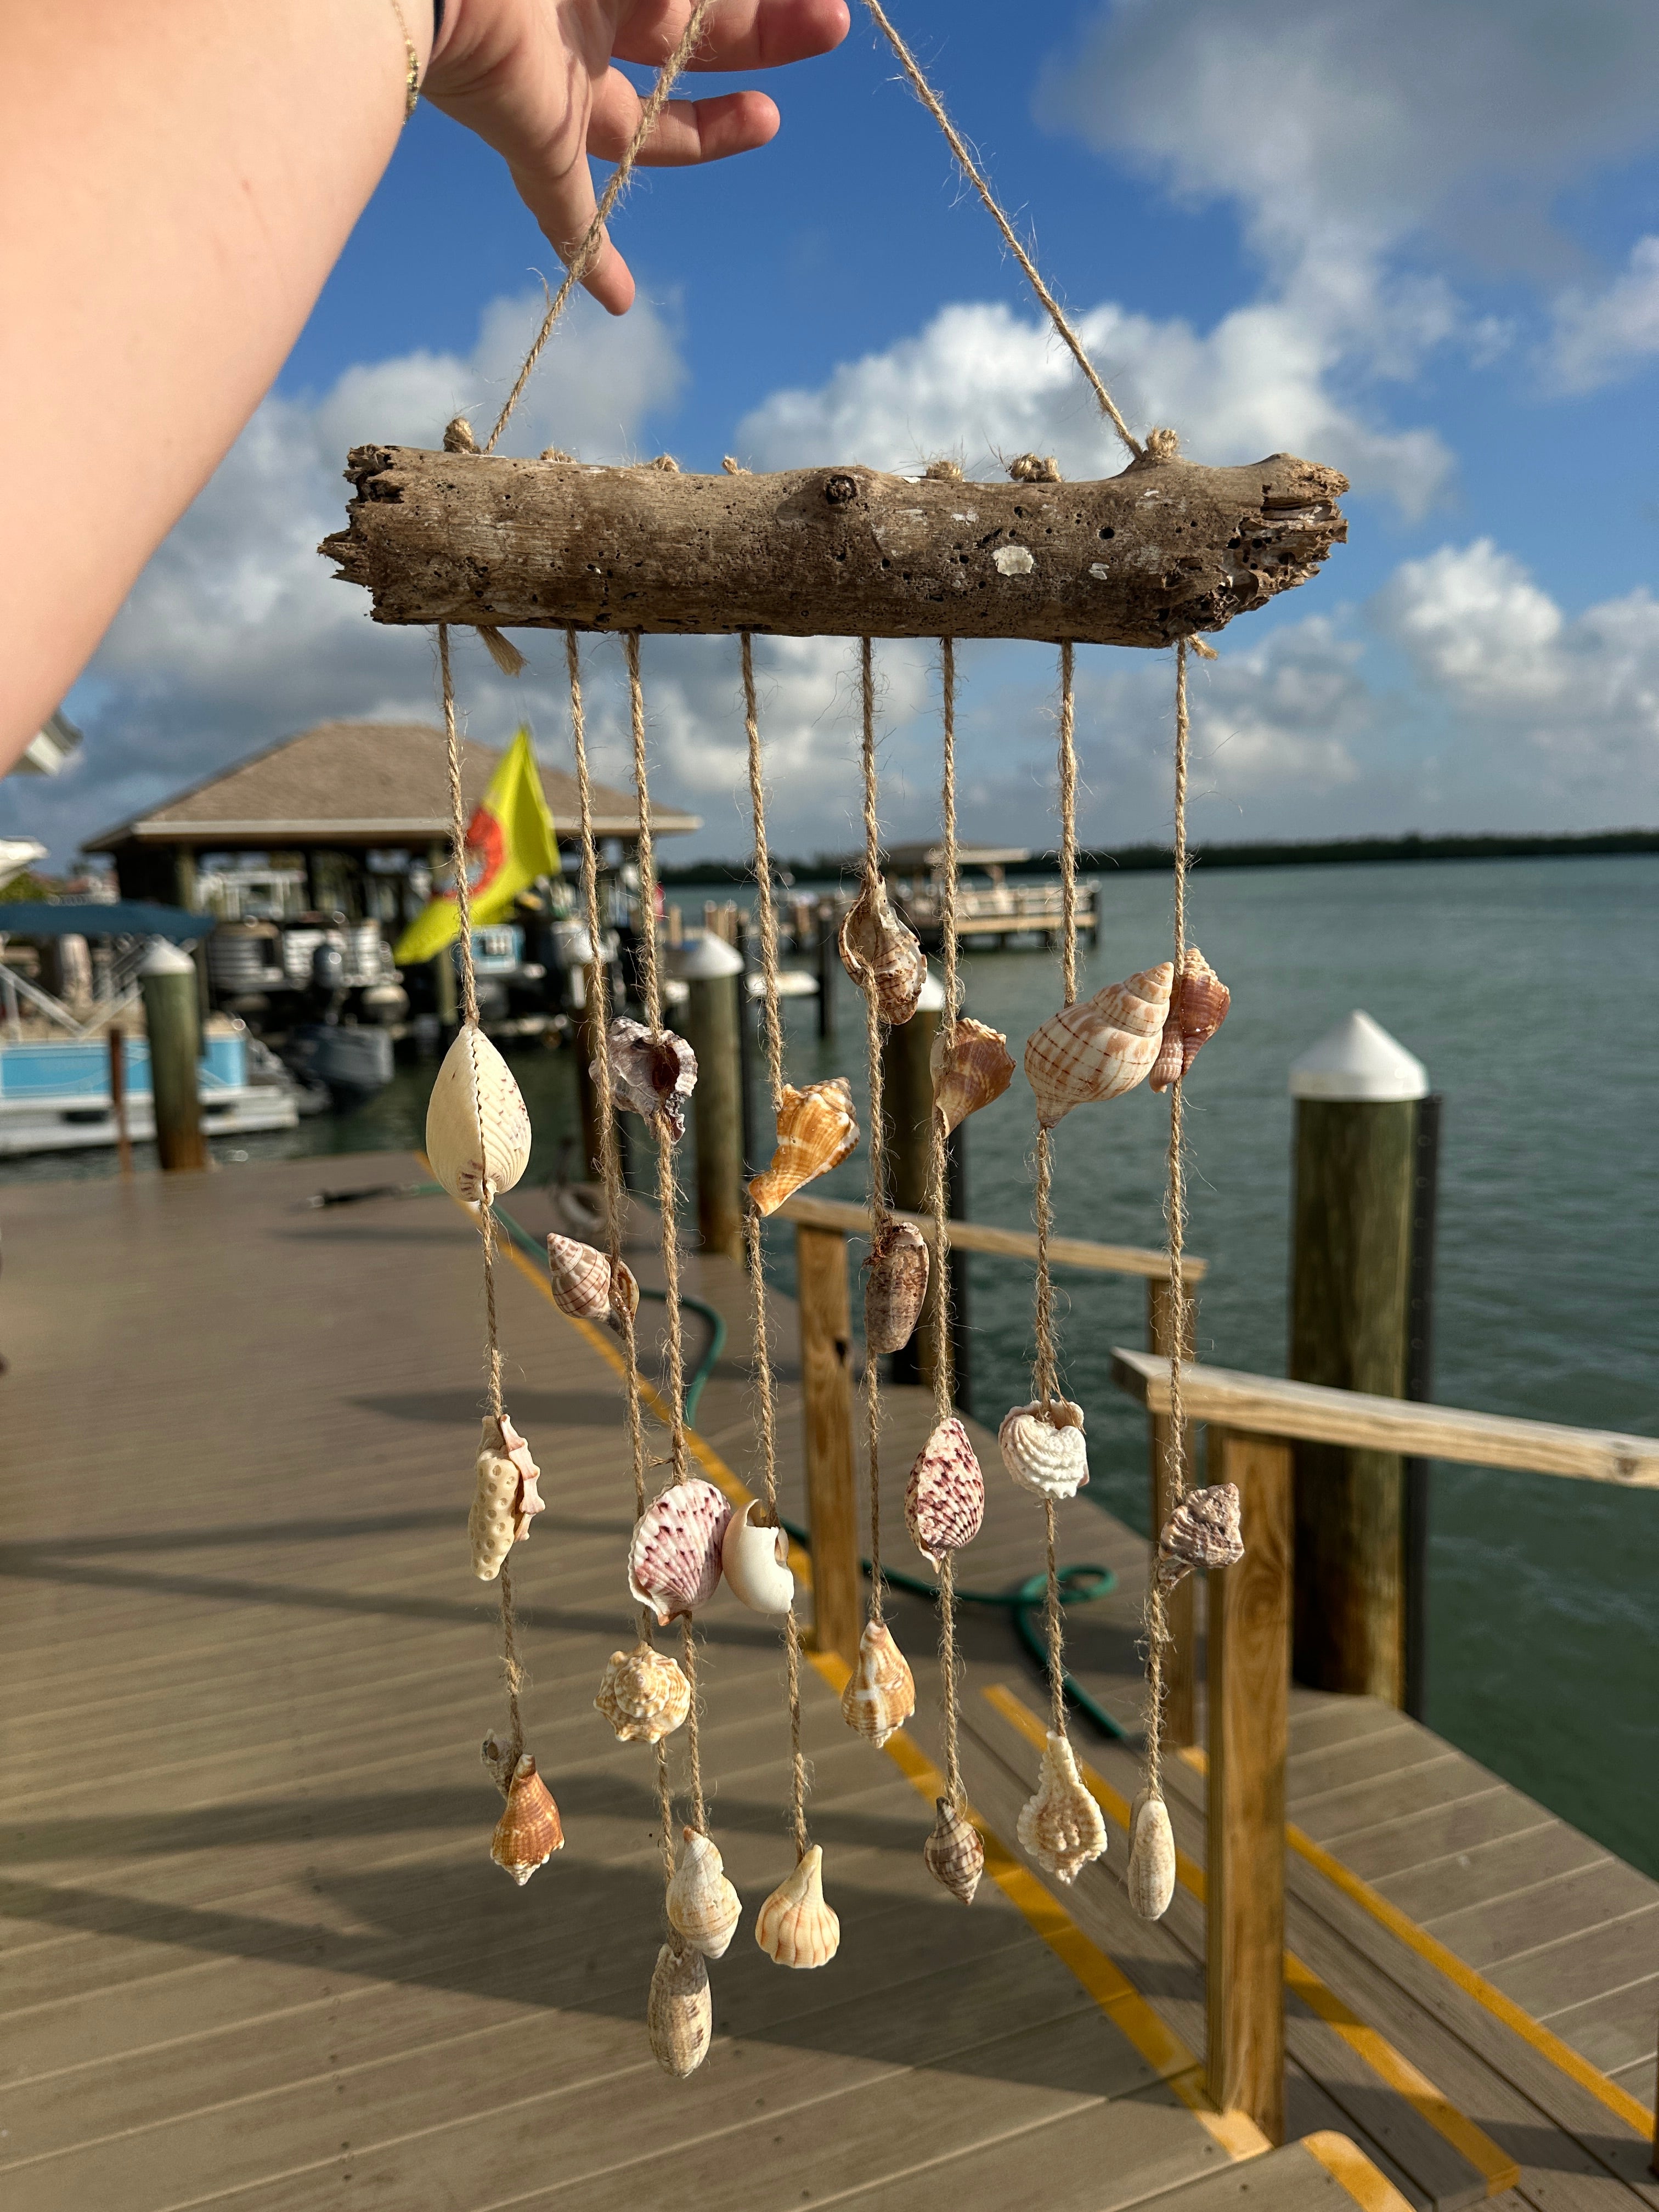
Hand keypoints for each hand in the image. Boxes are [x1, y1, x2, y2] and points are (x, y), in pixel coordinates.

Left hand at [425, 0, 851, 314]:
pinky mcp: (532, 142)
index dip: (759, 1)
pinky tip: (620, 303)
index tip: (822, 0)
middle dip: (762, 33)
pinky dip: (593, 259)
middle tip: (830, 24)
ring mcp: (556, 88)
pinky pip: (566, 210)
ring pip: (642, 123)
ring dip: (710, 132)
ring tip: (771, 120)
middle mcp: (585, 19)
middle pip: (688, 40)